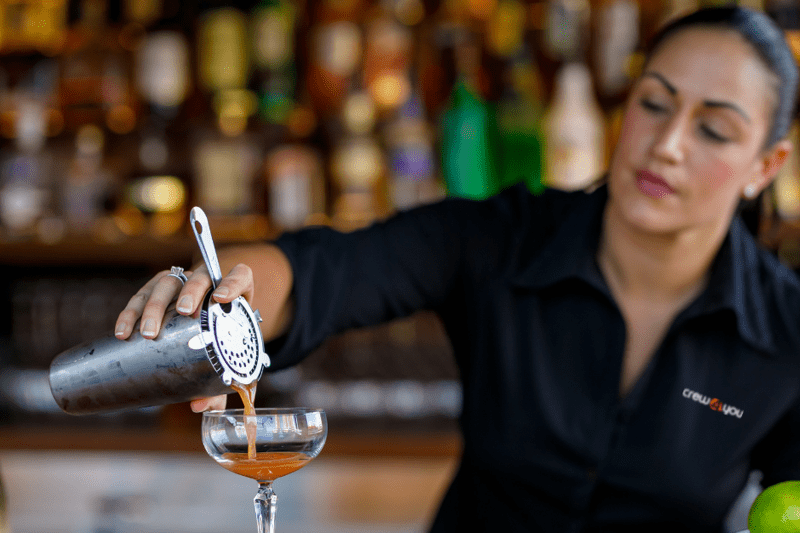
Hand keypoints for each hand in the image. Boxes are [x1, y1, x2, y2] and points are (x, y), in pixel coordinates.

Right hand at [114, 262, 256, 412]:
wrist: (209, 317)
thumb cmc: (224, 336)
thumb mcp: (230, 355)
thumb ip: (222, 382)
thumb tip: (200, 406)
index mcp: (236, 290)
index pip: (240, 276)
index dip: (232, 283)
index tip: (223, 298)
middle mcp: (208, 280)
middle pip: (199, 277)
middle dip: (189, 293)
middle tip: (183, 312)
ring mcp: (181, 282)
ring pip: (166, 282)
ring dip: (154, 305)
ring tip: (147, 332)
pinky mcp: (158, 288)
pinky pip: (141, 295)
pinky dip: (130, 312)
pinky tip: (122, 332)